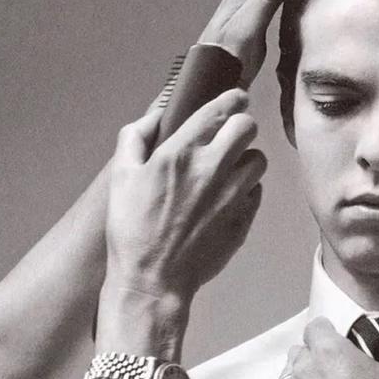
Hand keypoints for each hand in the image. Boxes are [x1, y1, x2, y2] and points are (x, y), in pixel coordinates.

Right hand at [105, 90, 265, 312]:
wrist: (153, 279)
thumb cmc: (132, 231)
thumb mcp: (120, 176)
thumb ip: (136, 136)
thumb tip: (154, 117)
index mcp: (181, 152)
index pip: (221, 109)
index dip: (232, 99)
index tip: (235, 99)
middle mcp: (212, 169)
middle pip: (248, 127)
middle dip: (240, 126)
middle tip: (229, 135)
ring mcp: (232, 197)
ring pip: (258, 160)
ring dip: (244, 159)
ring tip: (227, 171)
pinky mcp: (242, 221)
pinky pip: (256, 193)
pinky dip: (246, 190)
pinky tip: (225, 199)